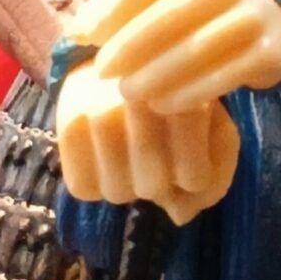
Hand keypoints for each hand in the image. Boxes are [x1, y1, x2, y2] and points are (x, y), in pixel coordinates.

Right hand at [54, 62, 240, 224]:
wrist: (121, 63)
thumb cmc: (176, 103)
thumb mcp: (213, 132)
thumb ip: (213, 178)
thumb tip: (179, 216)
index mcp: (187, 97)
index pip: (194, 179)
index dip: (194, 181)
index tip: (192, 158)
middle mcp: (140, 101)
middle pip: (153, 188)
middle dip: (160, 184)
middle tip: (158, 156)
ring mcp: (98, 112)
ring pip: (117, 192)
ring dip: (127, 185)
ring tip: (131, 155)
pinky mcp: (66, 126)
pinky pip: (84, 188)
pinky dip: (95, 184)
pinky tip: (105, 158)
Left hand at [79, 0, 280, 113]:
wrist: (269, 21)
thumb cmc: (196, 9)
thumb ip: (116, 4)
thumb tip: (76, 33)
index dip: (112, 11)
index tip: (85, 39)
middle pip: (170, 14)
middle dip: (131, 46)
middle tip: (102, 73)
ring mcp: (256, 13)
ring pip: (198, 47)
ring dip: (157, 74)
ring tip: (128, 93)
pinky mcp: (273, 49)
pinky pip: (226, 75)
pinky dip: (190, 93)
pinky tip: (162, 105)